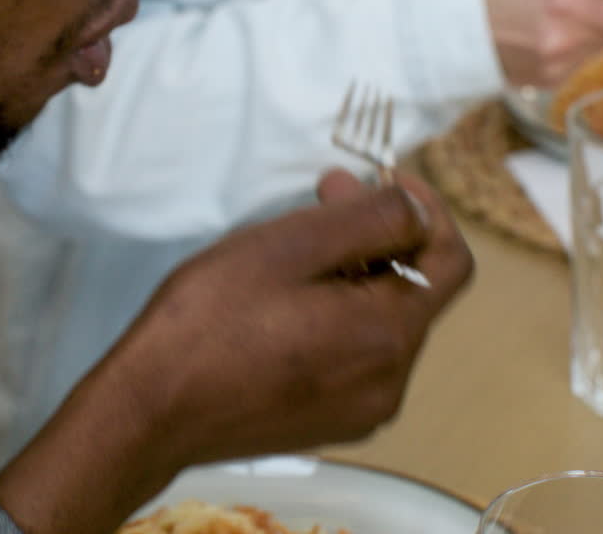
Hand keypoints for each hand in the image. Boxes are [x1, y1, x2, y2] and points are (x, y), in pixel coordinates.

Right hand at [0, 171, 473, 533]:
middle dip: (378, 237)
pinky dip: (337, 317)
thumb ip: (369, 220)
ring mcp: (360, 409)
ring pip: (382, 323)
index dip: (426, 209)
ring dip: (355, 275)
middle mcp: (390, 380)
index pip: (452, 261)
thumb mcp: (289, 246)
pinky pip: (356, 357)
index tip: (381, 180)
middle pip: (414, 290)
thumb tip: (413, 209)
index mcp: (388, 333)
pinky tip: (283, 304)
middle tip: (321, 197)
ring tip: (292, 253)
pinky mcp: (329, 423)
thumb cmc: (208, 321)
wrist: (149, 410)